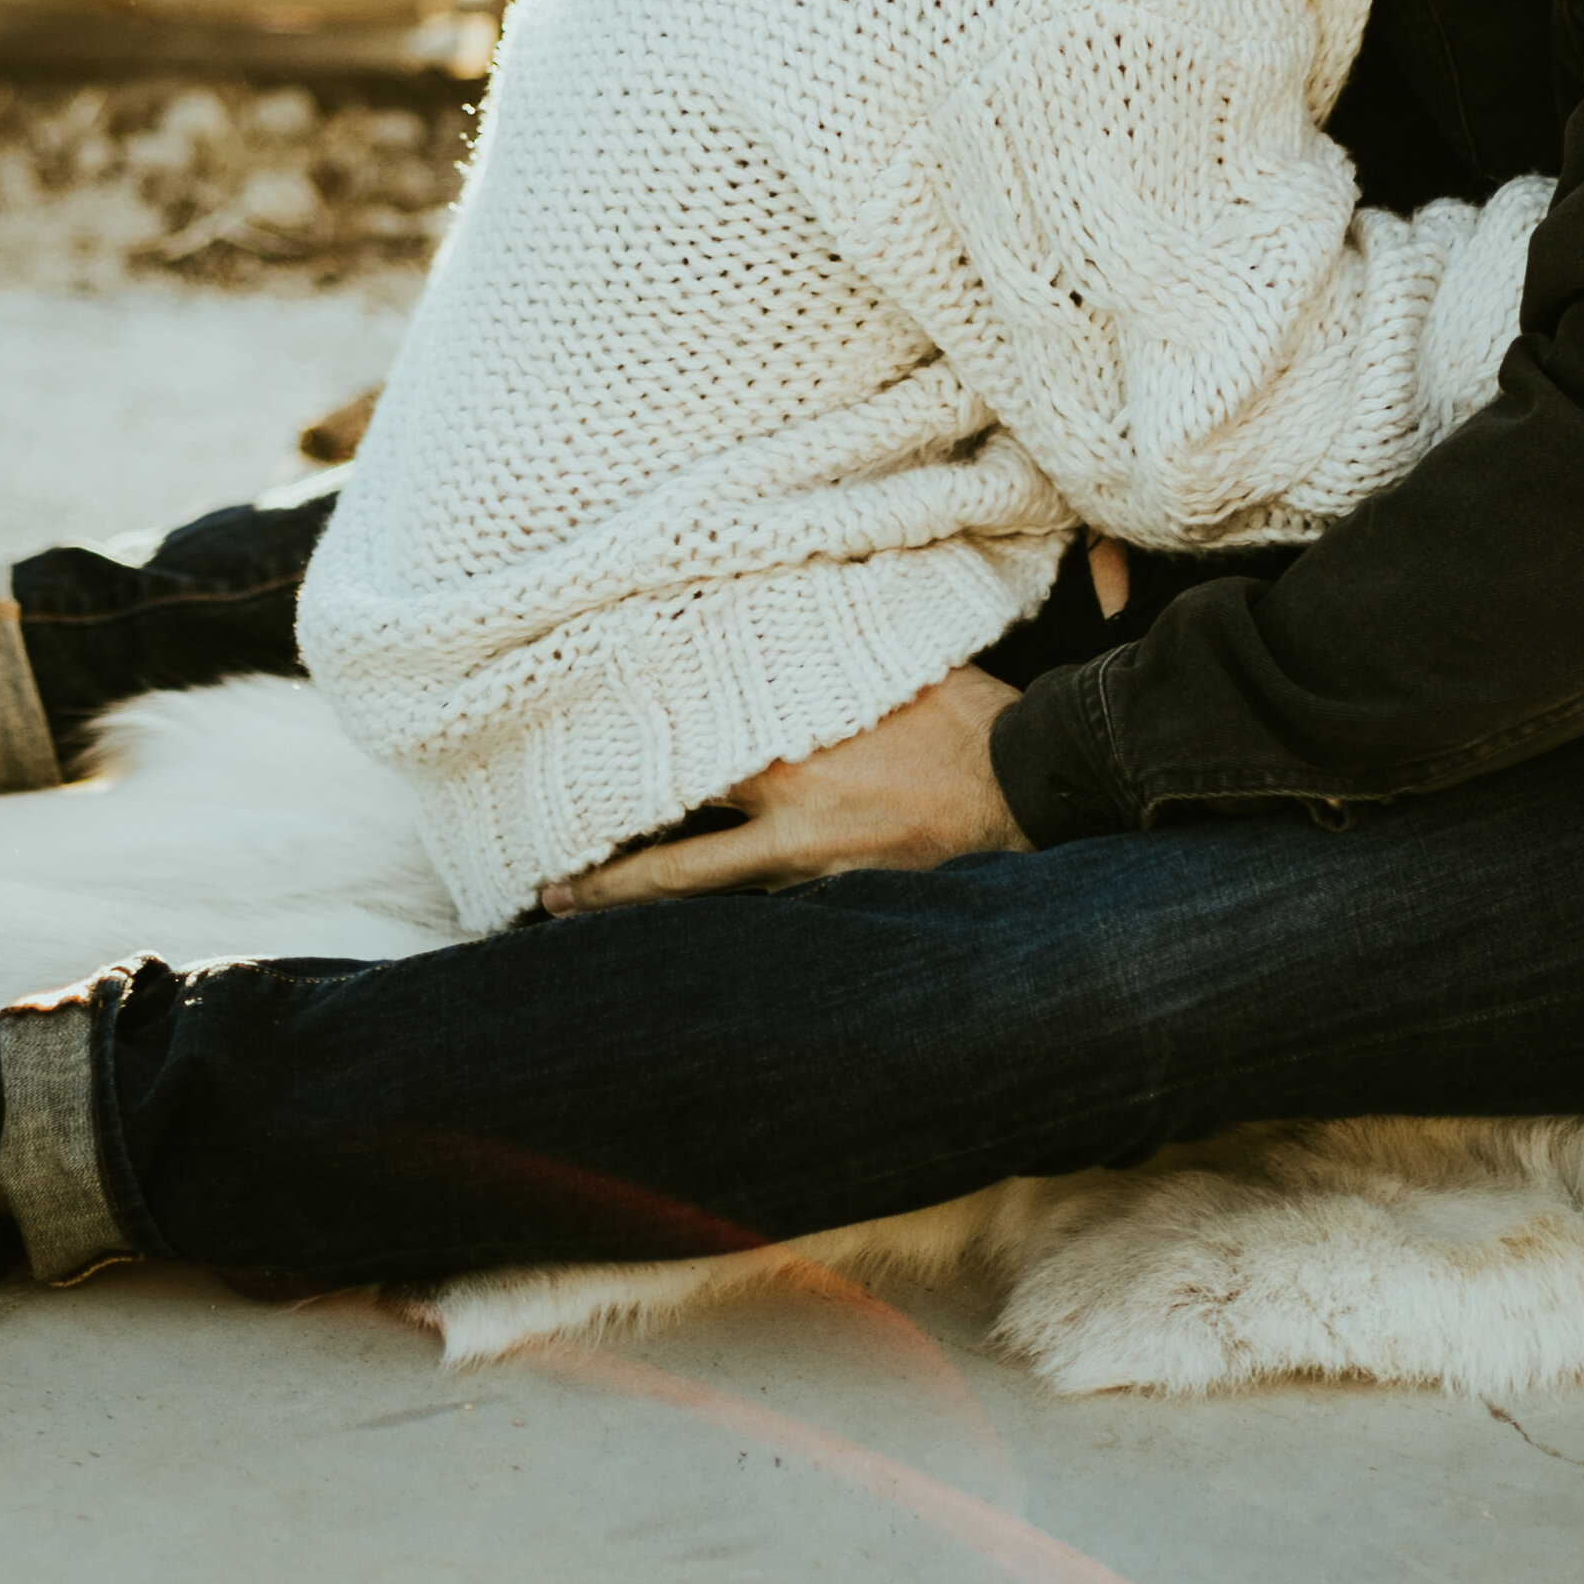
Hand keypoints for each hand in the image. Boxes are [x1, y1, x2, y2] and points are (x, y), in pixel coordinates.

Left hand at [540, 666, 1028, 914]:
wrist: (1037, 790)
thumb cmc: (970, 720)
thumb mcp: (893, 664)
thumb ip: (825, 657)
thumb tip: (784, 619)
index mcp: (789, 736)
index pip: (683, 754)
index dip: (620, 773)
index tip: (565, 779)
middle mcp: (787, 806)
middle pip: (676, 853)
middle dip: (610, 880)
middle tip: (545, 897)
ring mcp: (815, 866)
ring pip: (711, 898)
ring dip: (654, 915)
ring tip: (588, 934)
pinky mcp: (846, 902)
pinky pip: (769, 922)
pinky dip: (727, 937)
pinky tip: (690, 965)